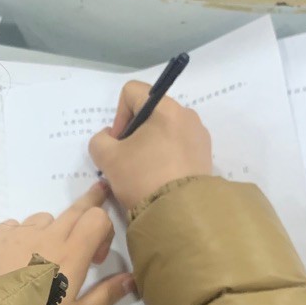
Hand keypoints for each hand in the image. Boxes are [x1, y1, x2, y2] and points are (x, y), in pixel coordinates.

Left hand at [0, 183, 134, 304]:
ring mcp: (19, 234)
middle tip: (99, 195)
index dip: (104, 230)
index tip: (97, 257)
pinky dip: (23, 235)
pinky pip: (16, 224)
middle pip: (75, 209)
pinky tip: (18, 257)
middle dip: (90, 206)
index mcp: (71, 254)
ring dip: (53, 231)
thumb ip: (105, 295)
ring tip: (45, 256)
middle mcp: (47, 236)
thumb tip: (131, 278)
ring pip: (45, 218)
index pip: (97, 218)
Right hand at [89, 82, 212, 214]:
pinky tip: (160, 178)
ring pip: (165, 130)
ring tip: (144, 171)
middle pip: (151, 112)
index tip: (118, 142)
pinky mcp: (205, 155)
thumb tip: (111, 138)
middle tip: (128, 159)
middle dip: (134, 132)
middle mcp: (187, 115)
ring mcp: (199, 135)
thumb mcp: (107, 158)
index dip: (118, 115)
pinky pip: (179, 146)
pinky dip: (166, 156)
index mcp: (166, 108)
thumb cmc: (142, 177)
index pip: (132, 92)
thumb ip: (99, 140)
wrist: (179, 213)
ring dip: (150, 145)